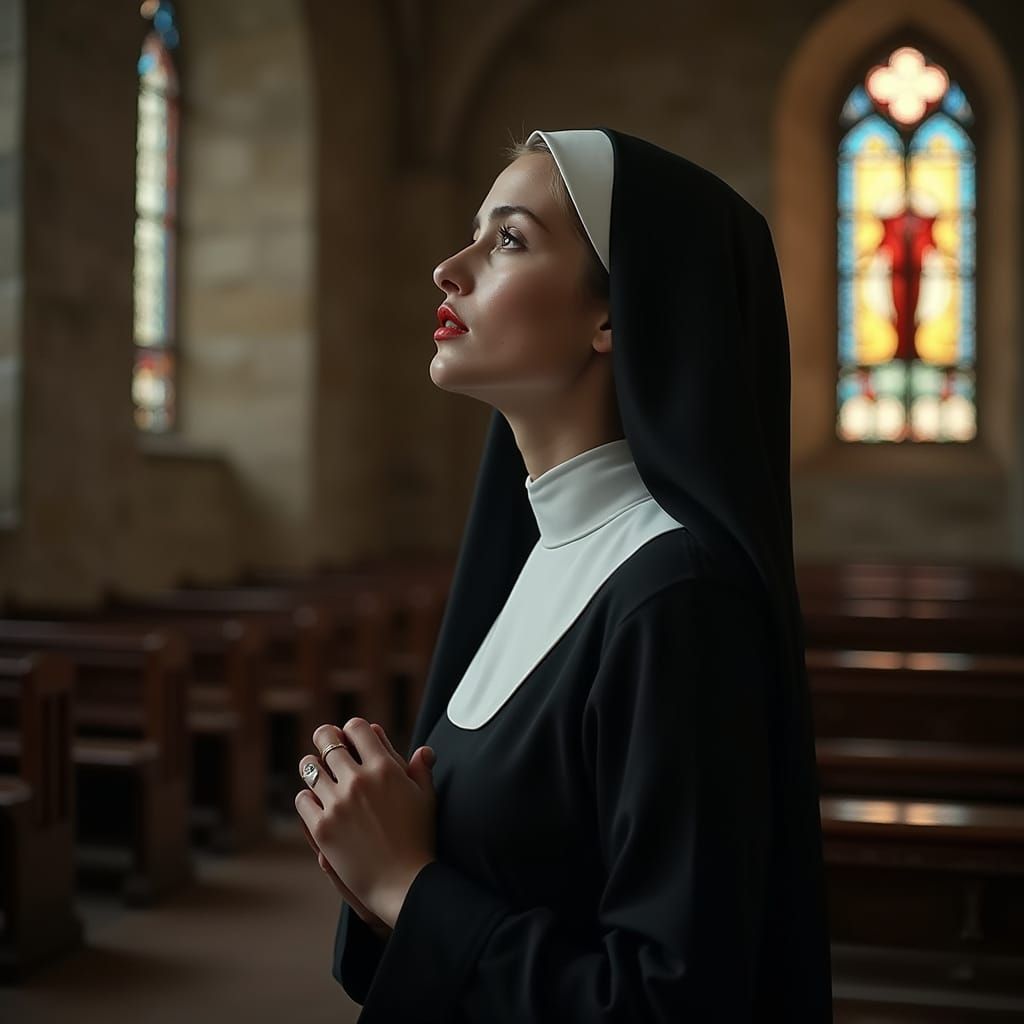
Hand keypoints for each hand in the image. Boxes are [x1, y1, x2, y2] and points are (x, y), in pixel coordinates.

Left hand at [295, 719, 437, 929]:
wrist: (403, 882)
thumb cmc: (419, 840)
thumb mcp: (427, 799)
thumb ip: (421, 769)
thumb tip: (423, 750)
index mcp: (384, 768)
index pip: (356, 727)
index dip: (351, 729)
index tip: (349, 735)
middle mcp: (358, 780)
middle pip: (327, 740)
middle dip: (326, 737)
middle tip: (325, 740)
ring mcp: (338, 803)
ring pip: (309, 768)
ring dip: (313, 766)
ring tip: (316, 770)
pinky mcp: (322, 827)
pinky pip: (303, 799)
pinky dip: (307, 797)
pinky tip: (314, 800)